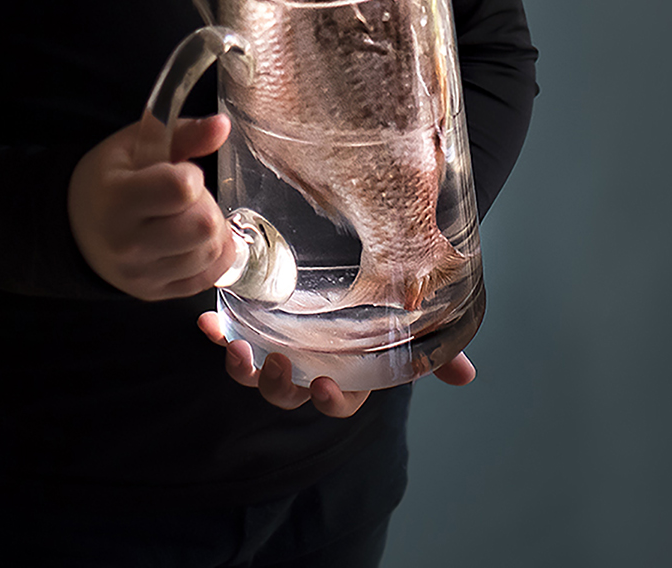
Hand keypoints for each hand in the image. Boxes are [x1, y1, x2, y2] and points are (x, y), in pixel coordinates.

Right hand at [69, 112, 235, 301]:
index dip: (191, 175)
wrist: (77, 227)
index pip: (183, 189)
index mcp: (118, 200)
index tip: (178, 173)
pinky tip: (195, 239)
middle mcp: (128, 244)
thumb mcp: (137, 145)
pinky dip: (213, 255)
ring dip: (211, 231)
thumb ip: (185, 133)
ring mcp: (142, 275)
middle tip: (187, 198)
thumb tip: (223, 125)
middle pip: (205, 224)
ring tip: (189, 217)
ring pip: (212, 252)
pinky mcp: (156, 293)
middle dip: (206, 204)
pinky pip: (210, 277)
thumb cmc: (110, 180)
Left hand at [195, 311, 476, 417]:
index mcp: (344, 375)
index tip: (324, 386)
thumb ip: (434, 352)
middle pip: (288, 394)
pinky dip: (217, 333)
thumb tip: (467, 376)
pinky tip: (204, 321)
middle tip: (275, 363)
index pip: (338, 402)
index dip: (329, 401)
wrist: (347, 269)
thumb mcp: (409, 327)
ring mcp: (276, 349)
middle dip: (278, 386)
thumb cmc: (382, 310)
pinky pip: (229, 337)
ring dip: (242, 367)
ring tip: (236, 349)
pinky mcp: (253, 325)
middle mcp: (306, 369)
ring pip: (254, 374)